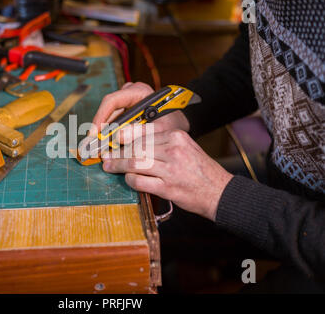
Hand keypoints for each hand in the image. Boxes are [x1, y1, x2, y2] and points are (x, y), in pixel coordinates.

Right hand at [91, 82, 189, 136]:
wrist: (179, 124)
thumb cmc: (171, 124)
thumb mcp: (157, 130)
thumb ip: (138, 133)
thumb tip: (117, 137)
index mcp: (138, 91)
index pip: (112, 101)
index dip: (100, 117)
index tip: (94, 133)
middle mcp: (130, 92)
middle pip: (108, 109)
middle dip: (100, 127)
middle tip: (93, 145)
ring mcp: (127, 100)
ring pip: (109, 115)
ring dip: (104, 132)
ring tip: (99, 148)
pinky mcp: (126, 108)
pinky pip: (114, 120)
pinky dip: (110, 132)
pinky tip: (107, 145)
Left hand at [102, 129, 232, 220]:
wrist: (220, 193)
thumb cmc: (199, 171)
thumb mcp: (185, 148)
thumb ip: (162, 144)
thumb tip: (132, 144)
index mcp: (178, 137)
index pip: (144, 132)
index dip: (124, 136)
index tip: (114, 140)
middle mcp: (174, 150)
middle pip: (136, 147)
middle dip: (118, 153)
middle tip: (107, 157)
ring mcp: (171, 170)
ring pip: (135, 163)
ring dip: (118, 166)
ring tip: (109, 167)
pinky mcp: (168, 188)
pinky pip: (140, 181)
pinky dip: (130, 180)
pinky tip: (128, 179)